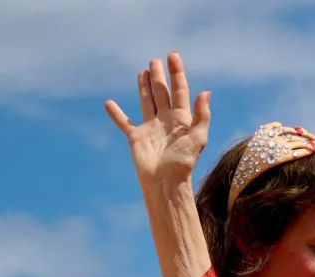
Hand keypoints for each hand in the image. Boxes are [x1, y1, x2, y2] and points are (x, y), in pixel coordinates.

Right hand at [105, 52, 210, 188]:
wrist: (166, 181)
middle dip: (159, 77)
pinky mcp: (136, 137)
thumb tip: (205, 92)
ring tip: (142, 71)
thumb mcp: (198, 137)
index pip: (180, 91)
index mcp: (182, 119)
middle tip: (155, 61)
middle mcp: (166, 120)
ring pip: (146, 101)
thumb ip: (202, 115)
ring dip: (144, 87)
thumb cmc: (184, 162)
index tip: (173, 56)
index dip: (177, 73)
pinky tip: (109, 103)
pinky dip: (116, 114)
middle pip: (162, 93)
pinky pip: (124, 122)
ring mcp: (150, 127)